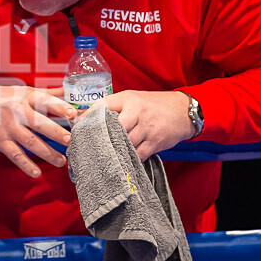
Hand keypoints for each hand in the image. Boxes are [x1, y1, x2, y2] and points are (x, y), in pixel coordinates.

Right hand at [0, 83, 76, 177]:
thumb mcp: (21, 92)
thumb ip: (46, 94)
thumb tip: (68, 91)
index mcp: (25, 97)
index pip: (45, 101)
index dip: (60, 107)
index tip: (74, 114)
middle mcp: (17, 111)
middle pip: (40, 123)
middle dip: (56, 132)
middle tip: (71, 141)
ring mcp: (7, 127)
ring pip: (31, 142)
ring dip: (48, 153)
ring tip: (62, 161)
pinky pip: (15, 155)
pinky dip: (26, 165)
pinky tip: (37, 173)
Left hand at [79, 90, 194, 160]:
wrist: (183, 111)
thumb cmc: (153, 105)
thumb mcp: (133, 99)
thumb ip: (114, 106)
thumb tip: (89, 118)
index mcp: (127, 99)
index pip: (102, 106)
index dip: (88, 118)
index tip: (77, 128)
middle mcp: (136, 112)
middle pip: (112, 128)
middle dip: (100, 138)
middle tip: (88, 148)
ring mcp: (147, 128)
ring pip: (123, 143)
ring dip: (113, 151)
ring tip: (102, 157)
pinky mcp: (155, 142)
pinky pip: (137, 154)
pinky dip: (128, 159)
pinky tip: (121, 161)